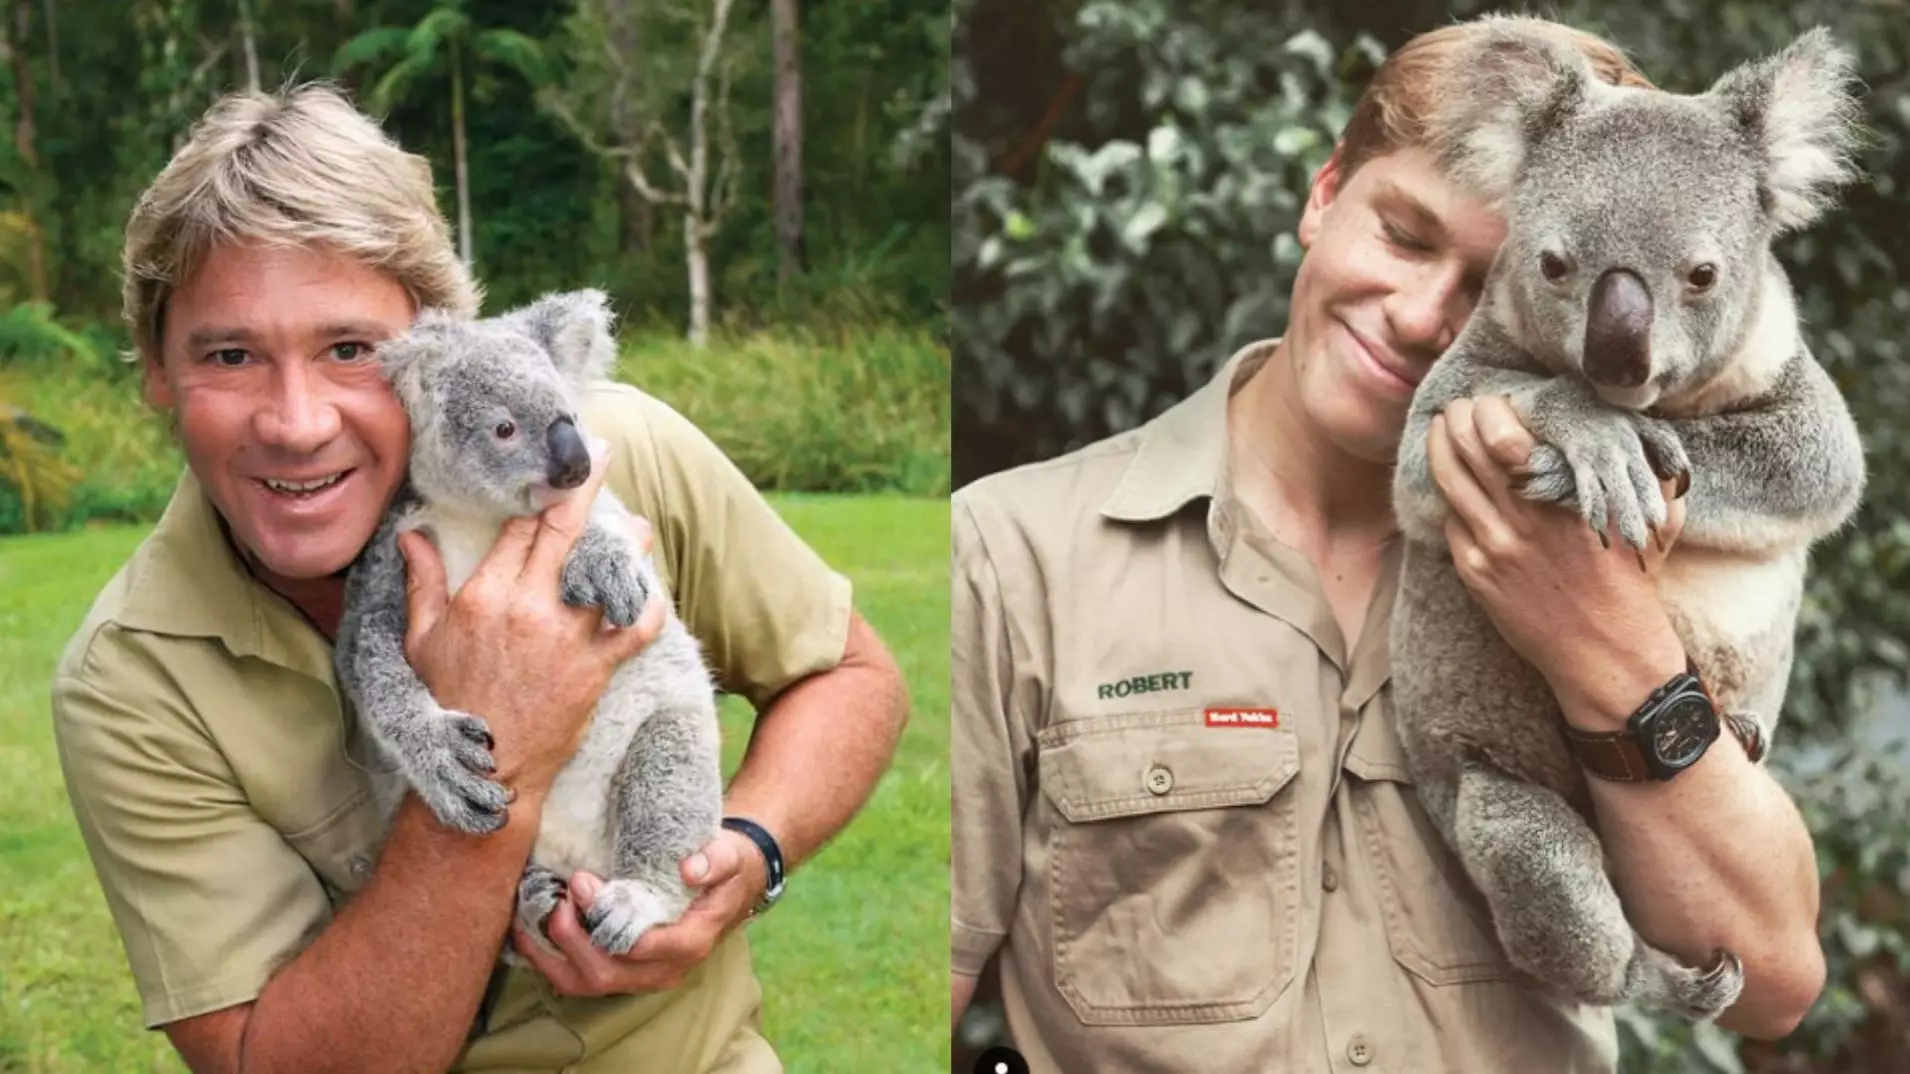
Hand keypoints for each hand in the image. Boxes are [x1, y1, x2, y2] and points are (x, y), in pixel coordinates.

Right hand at [398, 441, 667, 800]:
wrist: (487, 768)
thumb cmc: (451, 703)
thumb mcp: (422, 641)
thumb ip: (422, 583)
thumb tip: (411, 535)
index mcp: (486, 595)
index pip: (521, 527)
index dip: (539, 492)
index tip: (555, 467)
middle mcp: (529, 607)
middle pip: (565, 529)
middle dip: (587, 486)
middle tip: (605, 454)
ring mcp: (567, 636)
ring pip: (608, 572)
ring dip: (628, 545)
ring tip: (639, 528)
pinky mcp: (597, 667)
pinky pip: (637, 627)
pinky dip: (649, 608)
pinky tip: (651, 594)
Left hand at [508, 829, 768, 995]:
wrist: (729, 884)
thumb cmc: (727, 867)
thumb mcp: (730, 854)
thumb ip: (716, 859)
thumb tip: (690, 868)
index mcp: (690, 942)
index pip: (639, 947)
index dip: (604, 918)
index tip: (583, 881)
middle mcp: (663, 969)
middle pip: (604, 973)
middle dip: (571, 938)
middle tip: (558, 894)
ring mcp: (641, 975)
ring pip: (585, 983)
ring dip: (551, 954)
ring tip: (534, 913)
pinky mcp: (623, 969)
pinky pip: (578, 978)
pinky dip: (550, 958)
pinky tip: (532, 927)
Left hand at [1428, 395, 1687, 720]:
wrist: (1605, 651)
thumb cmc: (1631, 580)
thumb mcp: (1650, 519)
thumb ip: (1646, 473)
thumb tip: (1640, 433)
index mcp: (1565, 494)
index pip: (1504, 432)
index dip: (1488, 408)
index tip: (1490, 399)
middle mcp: (1522, 515)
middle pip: (1466, 447)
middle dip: (1455, 419)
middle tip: (1455, 408)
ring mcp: (1493, 545)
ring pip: (1449, 480)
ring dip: (1439, 449)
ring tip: (1438, 432)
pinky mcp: (1476, 572)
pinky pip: (1451, 522)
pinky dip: (1450, 499)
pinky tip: (1453, 485)